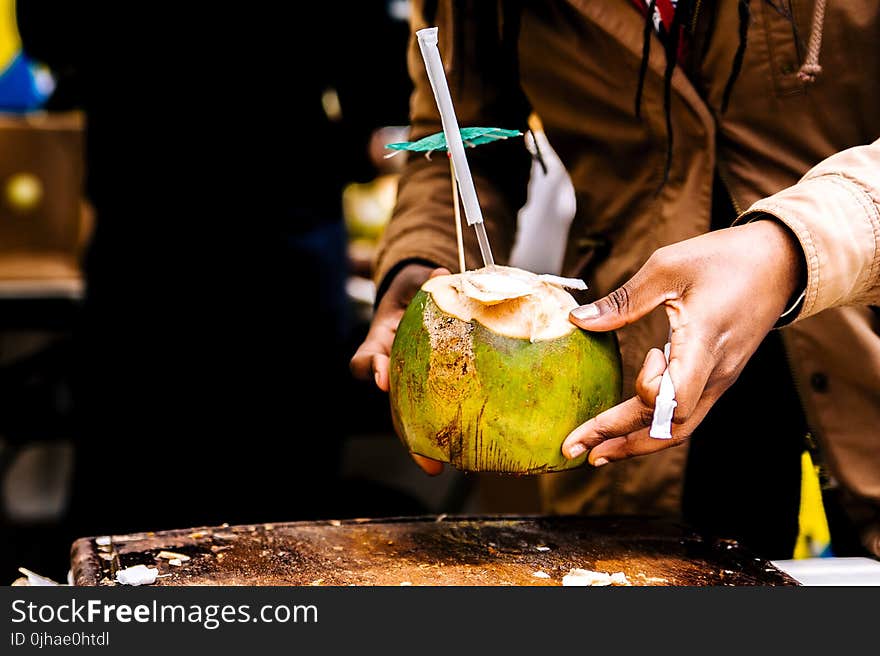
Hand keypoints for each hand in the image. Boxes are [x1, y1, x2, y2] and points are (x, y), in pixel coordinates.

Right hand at [350, 263, 449, 474]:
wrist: (420, 298)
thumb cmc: (415, 290)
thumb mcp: (417, 281)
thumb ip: (428, 280)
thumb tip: (443, 273)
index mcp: (382, 342)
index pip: (366, 358)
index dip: (371, 368)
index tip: (383, 374)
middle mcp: (392, 369)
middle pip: (392, 406)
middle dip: (406, 434)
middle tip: (425, 459)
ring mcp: (411, 382)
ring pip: (413, 417)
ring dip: (425, 444)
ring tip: (439, 468)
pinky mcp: (433, 388)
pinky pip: (437, 410)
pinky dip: (451, 429)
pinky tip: (469, 450)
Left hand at [561, 220, 804, 465]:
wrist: (780, 261)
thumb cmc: (726, 259)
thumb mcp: (669, 267)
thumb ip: (624, 300)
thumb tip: (578, 320)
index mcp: (704, 343)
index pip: (676, 398)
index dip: (650, 390)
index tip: (647, 353)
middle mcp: (714, 372)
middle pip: (670, 427)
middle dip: (620, 440)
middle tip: (575, 449)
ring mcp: (719, 380)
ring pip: (679, 429)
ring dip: (635, 444)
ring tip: (597, 451)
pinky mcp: (717, 379)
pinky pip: (685, 416)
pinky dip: (653, 429)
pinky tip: (627, 430)